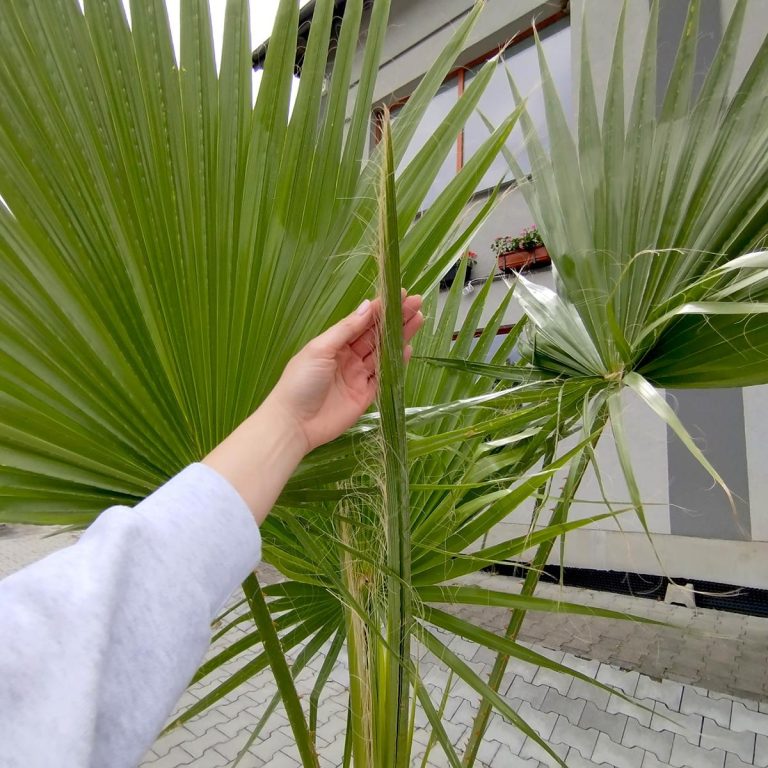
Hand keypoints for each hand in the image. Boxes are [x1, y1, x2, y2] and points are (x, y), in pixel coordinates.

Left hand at [268, 292, 423, 452]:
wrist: (294, 423)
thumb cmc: (300, 382)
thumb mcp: (320, 349)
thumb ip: (345, 329)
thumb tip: (366, 307)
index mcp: (334, 344)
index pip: (362, 322)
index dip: (380, 308)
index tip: (398, 294)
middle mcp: (348, 358)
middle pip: (376, 335)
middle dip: (395, 319)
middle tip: (416, 303)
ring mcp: (358, 377)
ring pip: (384, 353)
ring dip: (400, 336)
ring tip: (418, 318)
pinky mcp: (365, 396)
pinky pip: (385, 377)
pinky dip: (397, 363)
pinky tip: (408, 348)